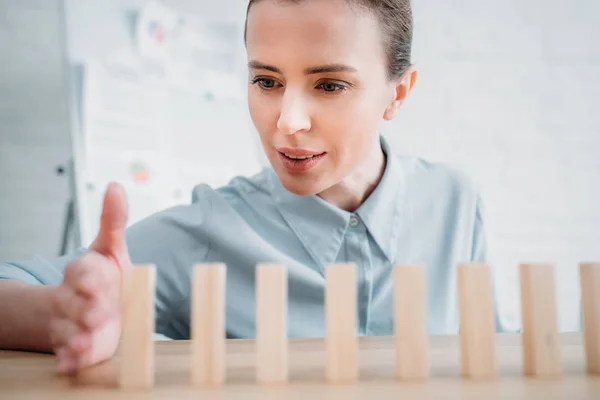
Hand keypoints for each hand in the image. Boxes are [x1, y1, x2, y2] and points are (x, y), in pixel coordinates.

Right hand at [49, 182, 131, 373]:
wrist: (89, 309)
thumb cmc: (104, 277)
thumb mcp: (110, 248)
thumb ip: (113, 220)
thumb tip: (116, 186)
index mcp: (83, 273)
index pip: (82, 271)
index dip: (90, 276)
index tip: (100, 280)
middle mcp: (73, 299)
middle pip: (74, 303)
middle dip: (85, 307)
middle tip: (97, 312)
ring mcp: (71, 324)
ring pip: (69, 330)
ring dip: (77, 336)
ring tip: (86, 341)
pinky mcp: (75, 348)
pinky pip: (68, 355)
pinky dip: (70, 360)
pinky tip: (73, 363)